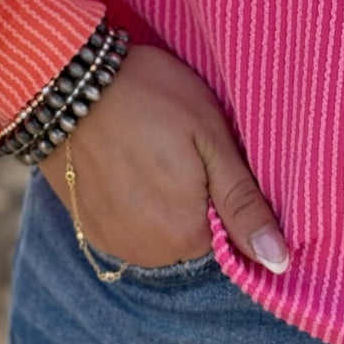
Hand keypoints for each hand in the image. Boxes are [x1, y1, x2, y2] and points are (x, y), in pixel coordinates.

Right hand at [37, 43, 289, 272]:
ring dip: (157, 200)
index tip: (204, 154)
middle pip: (190, 233)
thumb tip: (278, 262)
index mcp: (186, 234)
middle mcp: (148, 252)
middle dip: (189, 197)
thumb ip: (245, 202)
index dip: (220, 190)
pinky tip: (121, 161)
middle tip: (173, 146)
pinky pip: (126, 225)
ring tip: (145, 150)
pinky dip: (128, 200)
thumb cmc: (149, 97)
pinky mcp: (88, 227)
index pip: (227, 233)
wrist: (65, 80)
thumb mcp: (210, 136)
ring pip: (157, 230)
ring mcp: (113, 241)